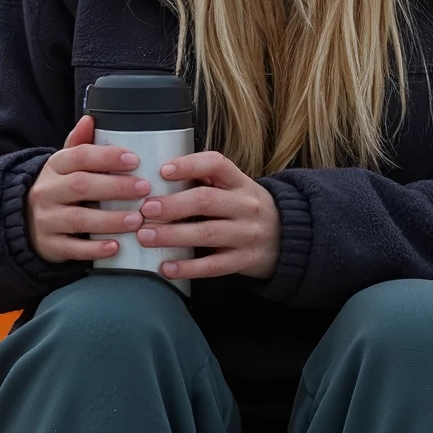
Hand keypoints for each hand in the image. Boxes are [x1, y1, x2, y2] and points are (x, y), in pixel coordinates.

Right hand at [25, 115, 151, 264]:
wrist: (22, 221)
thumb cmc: (57, 190)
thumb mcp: (63, 166)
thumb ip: (79, 146)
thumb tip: (90, 119)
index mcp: (54, 167)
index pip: (79, 156)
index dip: (107, 156)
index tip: (134, 159)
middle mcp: (47, 191)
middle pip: (81, 186)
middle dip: (115, 187)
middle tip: (145, 189)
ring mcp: (46, 220)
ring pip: (77, 219)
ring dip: (109, 220)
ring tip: (137, 220)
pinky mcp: (50, 245)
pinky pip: (72, 249)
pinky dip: (94, 249)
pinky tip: (115, 247)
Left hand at [137, 149, 280, 282]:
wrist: (287, 238)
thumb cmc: (245, 209)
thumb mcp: (235, 188)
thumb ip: (205, 181)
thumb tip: (158, 179)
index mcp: (240, 182)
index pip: (216, 164)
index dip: (188, 165)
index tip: (162, 171)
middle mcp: (246, 205)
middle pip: (206, 200)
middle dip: (172, 205)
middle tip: (145, 210)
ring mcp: (247, 234)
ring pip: (207, 233)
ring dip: (172, 235)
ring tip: (145, 236)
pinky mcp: (243, 260)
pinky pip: (213, 265)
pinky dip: (188, 268)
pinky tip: (166, 267)